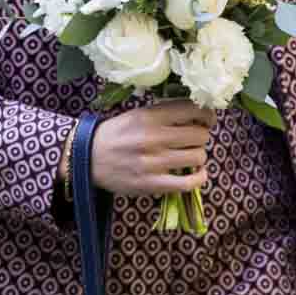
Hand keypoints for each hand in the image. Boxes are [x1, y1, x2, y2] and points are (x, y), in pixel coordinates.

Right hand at [89, 98, 215, 197]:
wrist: (88, 159)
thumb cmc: (115, 135)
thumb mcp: (136, 114)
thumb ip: (164, 112)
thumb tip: (196, 112)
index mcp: (150, 117)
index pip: (192, 110)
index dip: (207, 115)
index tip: (206, 120)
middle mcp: (154, 138)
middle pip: (200, 134)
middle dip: (202, 136)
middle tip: (194, 139)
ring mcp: (154, 162)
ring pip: (198, 156)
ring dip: (199, 156)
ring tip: (190, 156)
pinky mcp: (153, 184)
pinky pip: (189, 183)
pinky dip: (199, 178)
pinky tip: (197, 174)